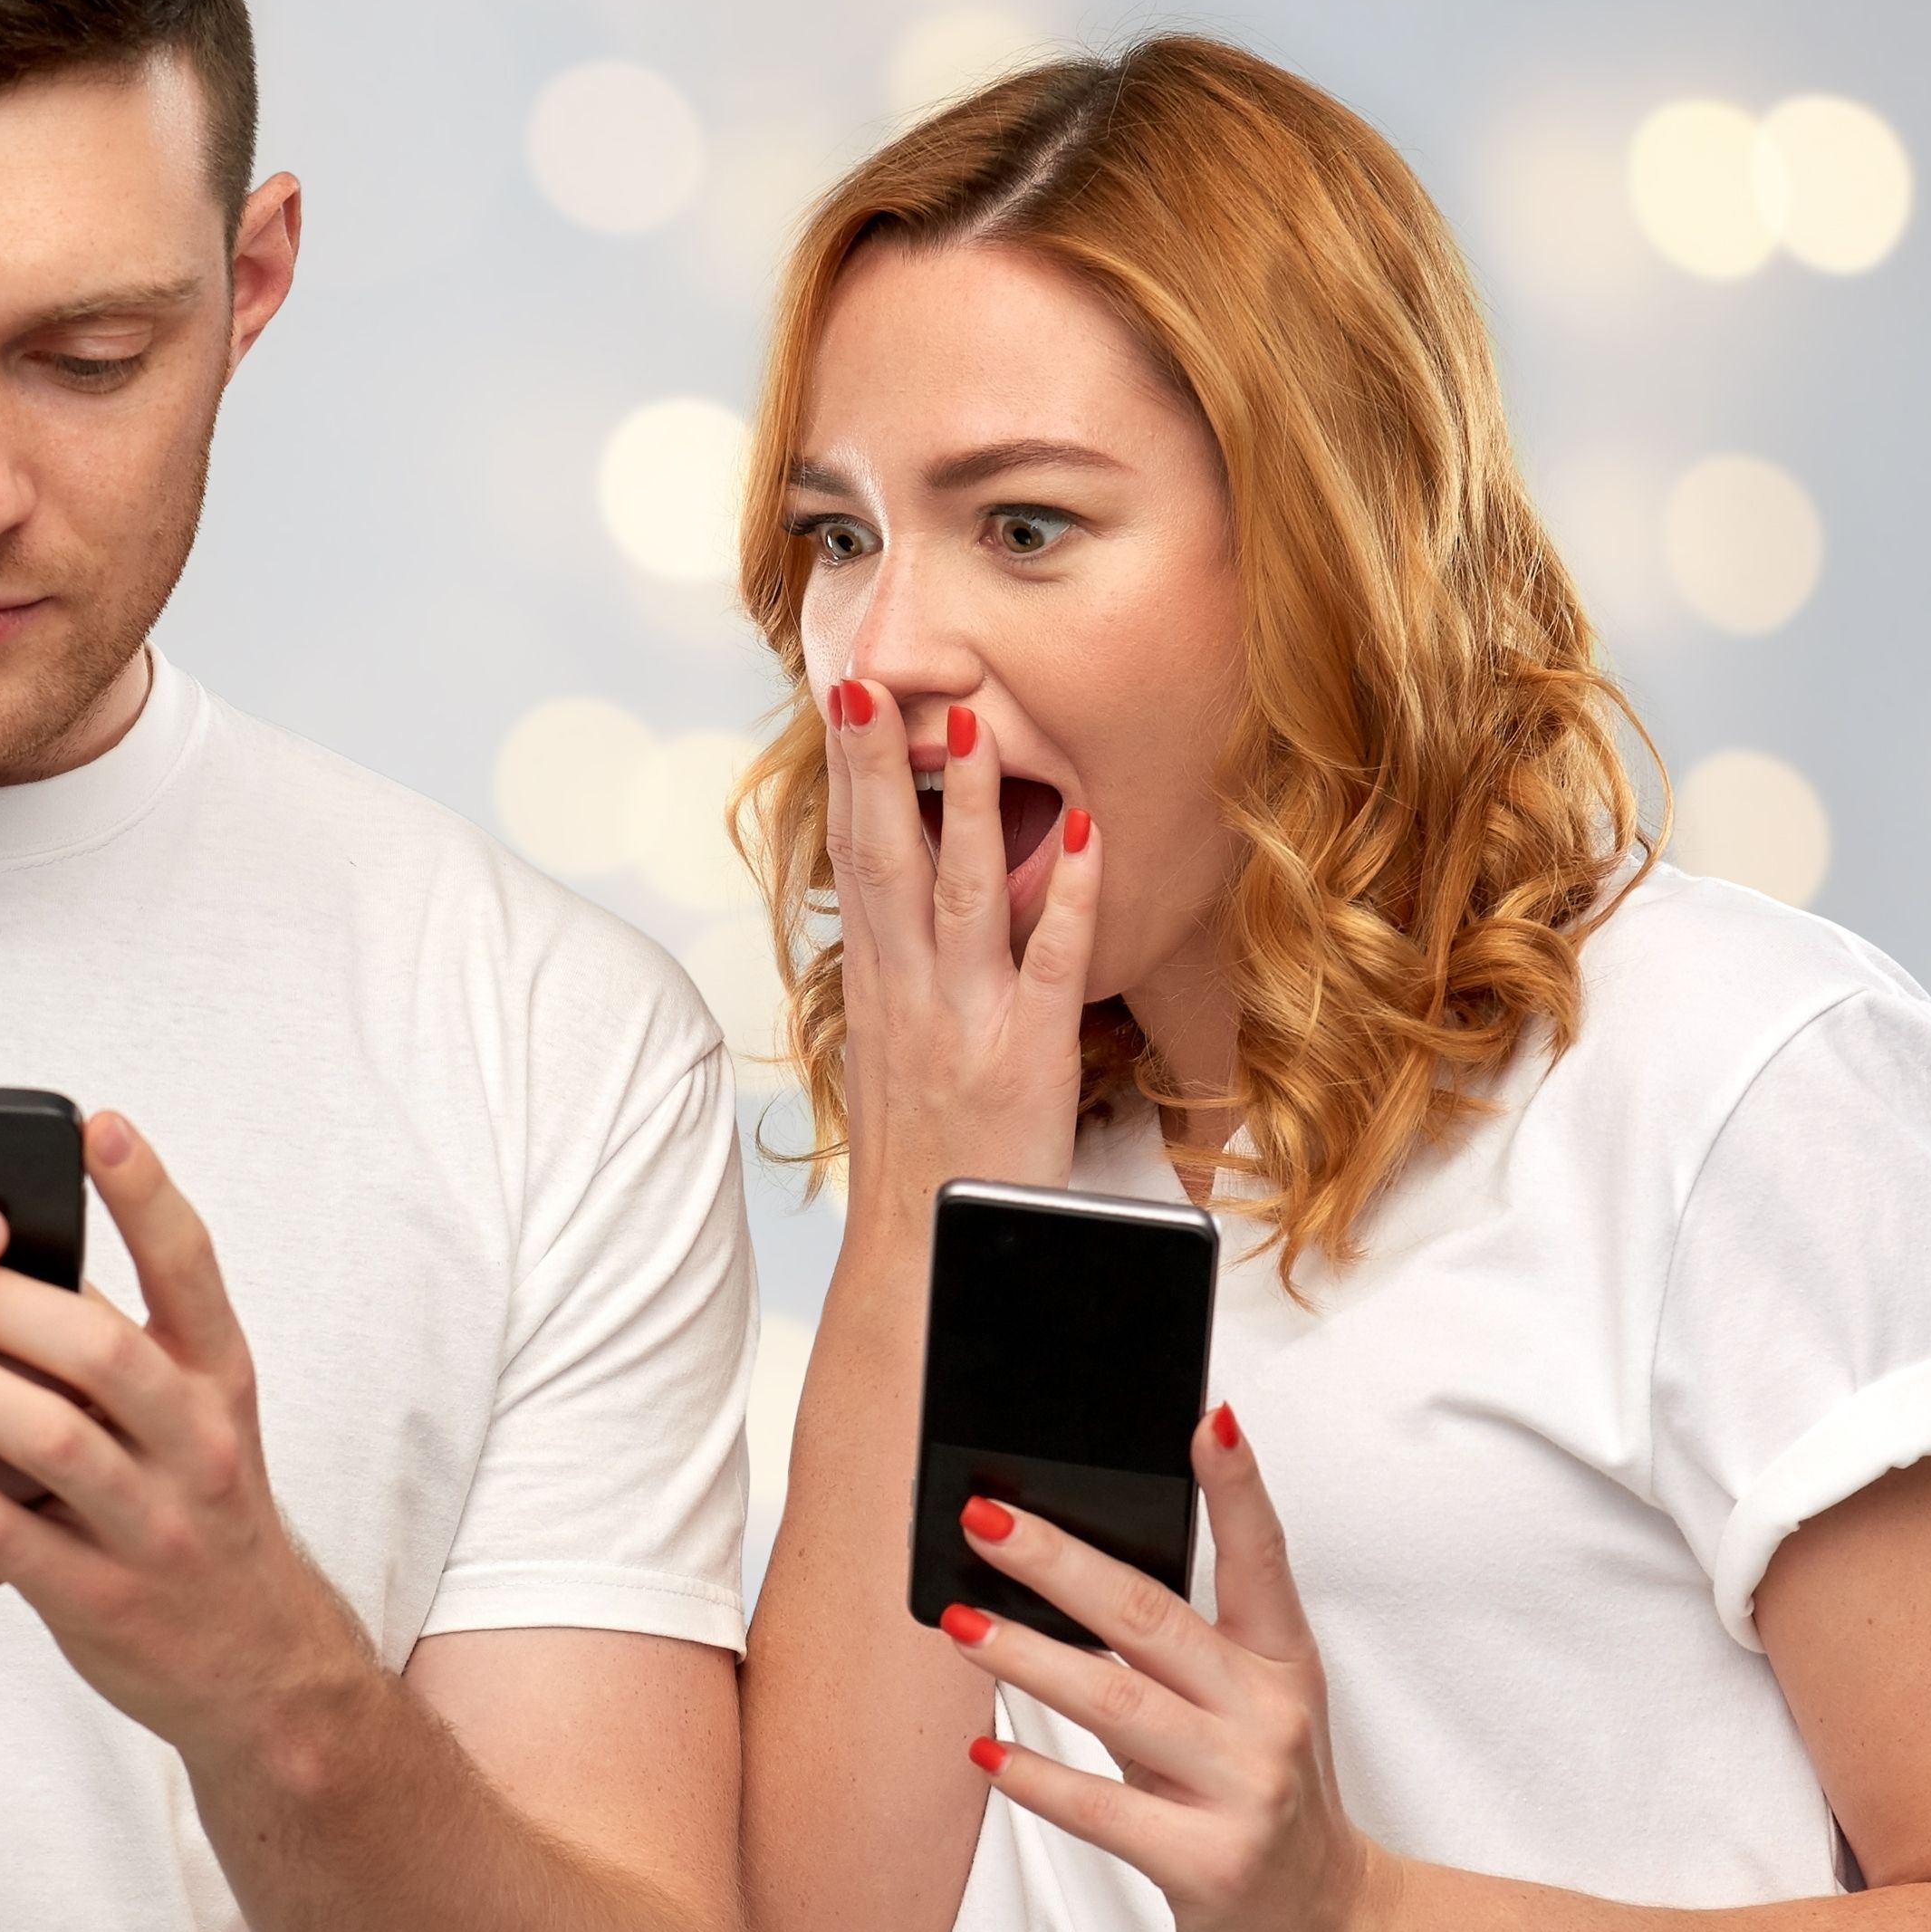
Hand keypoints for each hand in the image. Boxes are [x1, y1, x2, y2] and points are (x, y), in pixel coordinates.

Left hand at [0, 1111, 371, 1755]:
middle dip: (3, 1303)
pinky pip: (4, 1537)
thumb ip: (108, 1345)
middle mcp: (198, 1444)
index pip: (193, 1269)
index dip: (147, 1195)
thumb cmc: (186, 1505)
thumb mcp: (188, 1415)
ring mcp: (152, 1526)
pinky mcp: (98, 1598)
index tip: (96, 1125)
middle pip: (103, 1354)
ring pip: (54, 1442)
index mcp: (217, 1377)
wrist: (252, 1664)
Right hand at [822, 681, 1098, 1203]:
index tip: (842, 699)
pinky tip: (1088, 835)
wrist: (928, 1253)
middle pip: (886, 857)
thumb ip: (899, 965)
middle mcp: (910, 990)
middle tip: (869, 679)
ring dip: (969, 806)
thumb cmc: (922, 1150)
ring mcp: (967, 1020)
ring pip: (962, 895)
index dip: (847, 775)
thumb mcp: (891, 1043)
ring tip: (971, 724)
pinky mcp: (1028, 1055)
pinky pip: (1053, 963)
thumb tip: (897, 892)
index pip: (853, 857)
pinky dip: (1072, 896)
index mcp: (879, 983)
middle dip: (876, 764)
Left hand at [946, 1409, 1398, 1931]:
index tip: (1205, 1419)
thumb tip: (1058, 1583)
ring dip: (1031, 1660)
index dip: (1238, 1487)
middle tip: (986, 1520)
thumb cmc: (1262, 1805)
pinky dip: (1037, 1778)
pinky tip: (984, 1750)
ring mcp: (1244, 1791)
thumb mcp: (1246, 1714)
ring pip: (1119, 1707)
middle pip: (1153, 1620)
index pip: (1263, 1558)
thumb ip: (1174, 1656)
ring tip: (961, 1625)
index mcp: (1281, 1663)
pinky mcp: (1210, 1865)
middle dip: (1061, 1563)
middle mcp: (1269, 1716)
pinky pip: (1104, 1812)